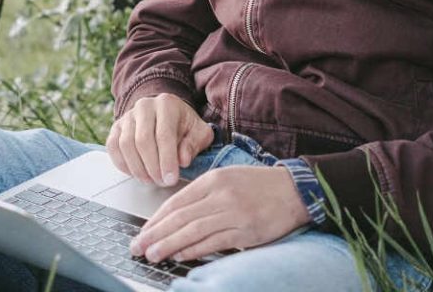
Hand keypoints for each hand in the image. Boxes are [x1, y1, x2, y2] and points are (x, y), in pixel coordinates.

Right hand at [106, 94, 212, 186]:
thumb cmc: (185, 126)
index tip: (171, 179)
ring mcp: (128, 116)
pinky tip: (136, 173)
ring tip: (151, 180)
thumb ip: (194, 144)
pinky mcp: (117, 126)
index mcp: (166, 104)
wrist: (168, 115)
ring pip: (126, 144)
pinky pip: (113, 147)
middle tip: (161, 182)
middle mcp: (144, 106)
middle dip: (152, 167)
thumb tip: (182, 160)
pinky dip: (122, 164)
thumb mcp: (199, 133)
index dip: (167, 160)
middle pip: (142, 140)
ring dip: (137, 168)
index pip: (164, 134)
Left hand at [129, 166, 310, 262]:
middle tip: (138, 246)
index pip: (176, 201)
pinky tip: (180, 255)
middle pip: (180, 217)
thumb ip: (202, 195)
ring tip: (153, 254)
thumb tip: (174, 216)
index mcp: (212, 180)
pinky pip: (215, 242)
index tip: (143, 231)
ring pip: (194, 231)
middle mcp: (220, 195)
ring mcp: (234, 214)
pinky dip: (195, 250)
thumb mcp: (226, 178)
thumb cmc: (257, 185)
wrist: (294, 190)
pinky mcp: (247, 231)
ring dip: (170, 244)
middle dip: (156, 233)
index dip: (156, 219)